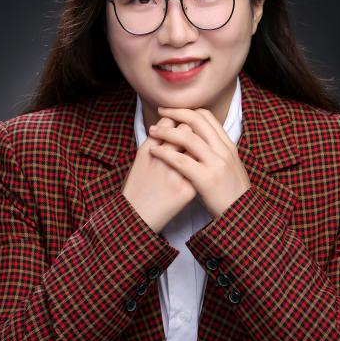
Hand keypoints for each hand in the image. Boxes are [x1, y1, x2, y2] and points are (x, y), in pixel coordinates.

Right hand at [121, 115, 196, 232]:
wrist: (136, 219)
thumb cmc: (137, 188)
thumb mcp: (140, 161)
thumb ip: (154, 142)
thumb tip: (169, 126)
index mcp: (147, 150)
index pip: (168, 122)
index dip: (176, 121)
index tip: (179, 125)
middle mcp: (161, 160)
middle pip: (186, 131)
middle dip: (192, 130)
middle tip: (194, 137)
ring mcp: (175, 175)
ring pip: (197, 150)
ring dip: (200, 147)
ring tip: (199, 153)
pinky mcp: (186, 191)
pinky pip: (201, 169)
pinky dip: (204, 165)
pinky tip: (203, 168)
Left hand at [148, 107, 251, 219]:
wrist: (242, 215)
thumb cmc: (231, 194)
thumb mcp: (230, 167)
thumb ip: (217, 153)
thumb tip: (200, 141)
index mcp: (228, 146)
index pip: (207, 117)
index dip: (188, 111)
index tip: (174, 112)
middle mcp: (223, 151)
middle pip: (197, 121)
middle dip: (176, 113)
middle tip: (161, 111)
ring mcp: (216, 164)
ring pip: (187, 137)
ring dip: (166, 131)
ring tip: (153, 131)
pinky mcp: (206, 179)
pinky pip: (181, 160)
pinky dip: (164, 153)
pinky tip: (154, 152)